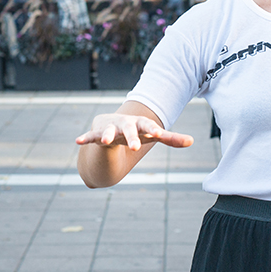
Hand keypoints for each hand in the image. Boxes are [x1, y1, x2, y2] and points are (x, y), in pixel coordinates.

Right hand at [76, 113, 192, 151]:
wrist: (113, 124)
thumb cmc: (137, 131)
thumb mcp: (152, 135)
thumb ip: (171, 138)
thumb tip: (192, 141)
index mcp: (140, 125)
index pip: (148, 126)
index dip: (152, 130)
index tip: (158, 134)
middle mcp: (125, 125)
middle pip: (129, 130)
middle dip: (132, 138)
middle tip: (135, 147)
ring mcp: (110, 129)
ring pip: (109, 132)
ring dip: (108, 135)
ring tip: (107, 140)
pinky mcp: (97, 134)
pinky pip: (90, 136)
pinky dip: (85, 138)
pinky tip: (77, 140)